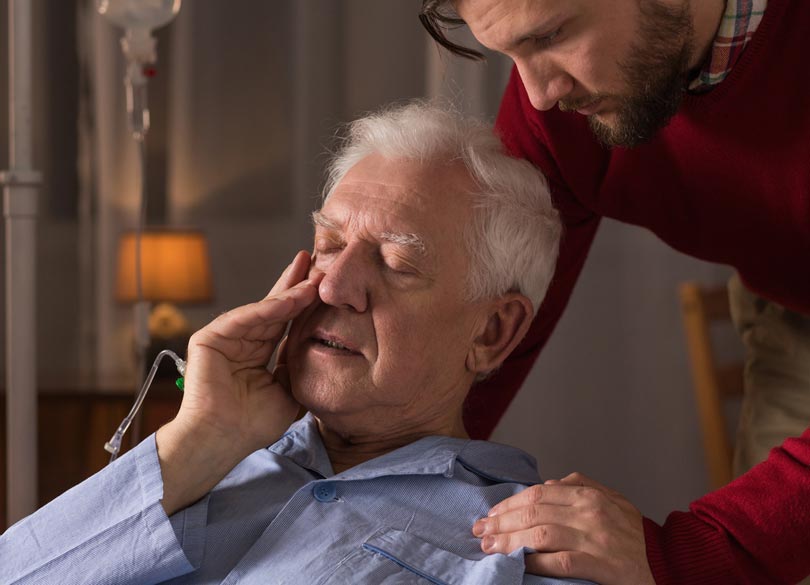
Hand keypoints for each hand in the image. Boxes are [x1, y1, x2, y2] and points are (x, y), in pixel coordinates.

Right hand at [156, 251, 321, 513]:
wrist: (223, 440)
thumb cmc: (253, 424)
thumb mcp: (289, 393)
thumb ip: (299, 368)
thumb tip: (320, 348)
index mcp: (259, 354)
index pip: (286, 322)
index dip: (304, 303)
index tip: (326, 284)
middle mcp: (243, 341)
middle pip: (274, 307)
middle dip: (296, 283)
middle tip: (316, 259)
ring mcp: (225, 338)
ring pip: (263, 310)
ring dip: (289, 293)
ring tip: (313, 277)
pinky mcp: (209, 338)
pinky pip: (245, 318)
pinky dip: (268, 308)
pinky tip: (291, 298)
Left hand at [472, 472, 654, 584]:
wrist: (669, 561)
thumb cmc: (636, 534)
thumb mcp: (612, 500)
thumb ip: (580, 486)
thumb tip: (547, 484)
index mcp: (589, 495)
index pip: (537, 494)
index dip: (509, 504)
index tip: (490, 514)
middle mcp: (590, 512)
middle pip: (534, 512)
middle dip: (501, 522)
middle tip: (480, 531)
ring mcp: (595, 539)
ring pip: (541, 535)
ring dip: (510, 541)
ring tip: (490, 547)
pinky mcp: (601, 566)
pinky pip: (560, 562)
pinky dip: (536, 562)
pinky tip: (519, 564)